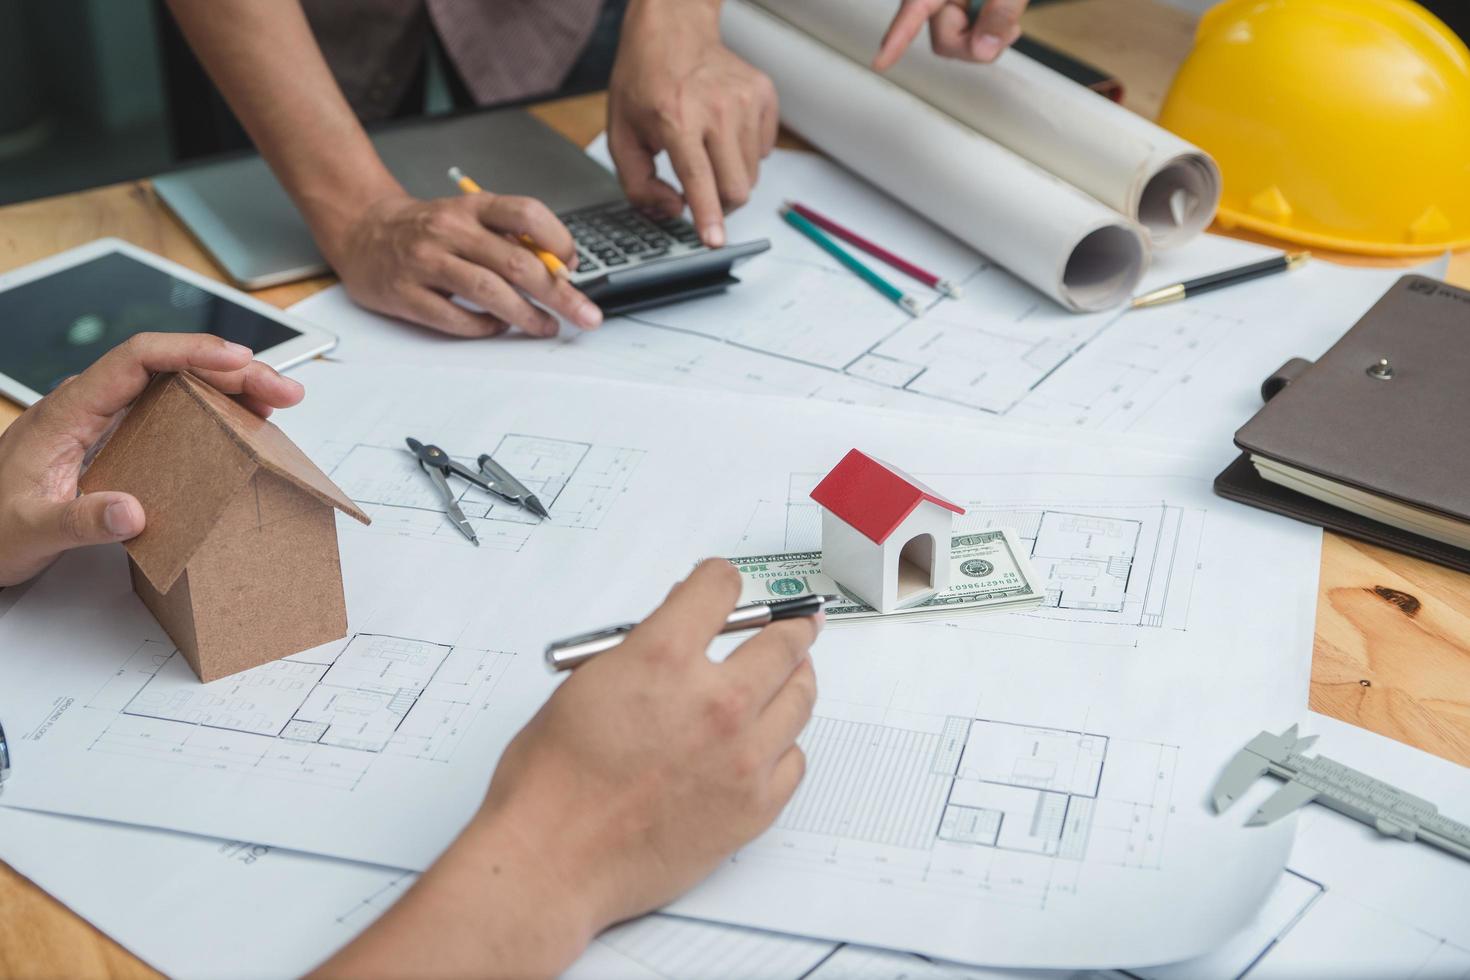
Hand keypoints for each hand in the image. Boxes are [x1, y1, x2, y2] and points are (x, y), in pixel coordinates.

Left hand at [0, 333, 303, 586]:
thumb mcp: (30, 531)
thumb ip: (79, 521)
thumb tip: (134, 512)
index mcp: (68, 410)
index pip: (137, 359)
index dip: (191, 352)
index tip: (237, 360)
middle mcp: (89, 403)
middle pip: (169, 365)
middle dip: (231, 369)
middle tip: (282, 389)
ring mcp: (104, 417)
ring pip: (175, 382)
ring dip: (228, 385)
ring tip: (275, 401)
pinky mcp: (116, 436)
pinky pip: (170, 408)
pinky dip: (212, 407)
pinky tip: (241, 422)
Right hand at [321, 191, 602, 337]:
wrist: (363, 229)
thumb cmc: (429, 228)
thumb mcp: (470, 216)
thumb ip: (510, 237)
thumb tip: (561, 269)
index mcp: (471, 206)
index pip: (526, 213)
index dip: (558, 239)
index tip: (573, 267)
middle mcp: (449, 229)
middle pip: (516, 261)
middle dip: (559, 294)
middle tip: (585, 315)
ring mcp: (424, 261)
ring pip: (488, 291)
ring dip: (526, 315)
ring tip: (546, 327)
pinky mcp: (404, 293)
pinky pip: (454, 318)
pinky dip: (484, 327)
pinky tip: (497, 327)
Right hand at [482, 559, 818, 942]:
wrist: (553, 860)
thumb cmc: (552, 782)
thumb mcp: (586, 684)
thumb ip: (640, 652)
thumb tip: (676, 635)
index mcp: (663, 658)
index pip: (720, 588)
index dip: (720, 580)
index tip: (725, 586)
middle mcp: (715, 701)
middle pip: (782, 641)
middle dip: (789, 625)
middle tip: (797, 624)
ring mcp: (742, 756)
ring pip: (800, 698)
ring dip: (796, 679)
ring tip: (792, 675)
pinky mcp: (755, 806)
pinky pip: (794, 760)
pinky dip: (784, 745)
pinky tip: (770, 742)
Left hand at [608, 0, 777, 247]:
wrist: (673, 30)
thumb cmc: (645, 82)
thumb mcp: (621, 134)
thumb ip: (638, 184)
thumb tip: (673, 211)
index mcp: (676, 119)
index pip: (698, 179)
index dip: (708, 217)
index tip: (716, 241)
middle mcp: (716, 109)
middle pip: (736, 188)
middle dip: (720, 206)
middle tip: (703, 195)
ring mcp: (745, 100)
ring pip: (752, 174)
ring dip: (730, 178)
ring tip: (708, 152)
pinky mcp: (764, 95)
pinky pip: (764, 150)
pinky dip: (745, 153)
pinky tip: (723, 133)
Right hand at [873, 0, 1029, 69]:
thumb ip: (1002, 8)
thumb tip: (985, 47)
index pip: (915, 7)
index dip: (897, 37)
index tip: (880, 61)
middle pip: (942, 37)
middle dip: (975, 40)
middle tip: (1008, 27)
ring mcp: (951, 2)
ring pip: (956, 42)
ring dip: (988, 35)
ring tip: (1009, 13)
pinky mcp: (963, 9)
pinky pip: (970, 36)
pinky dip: (991, 32)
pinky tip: (1004, 17)